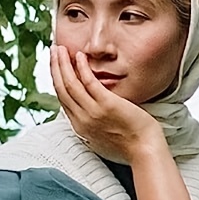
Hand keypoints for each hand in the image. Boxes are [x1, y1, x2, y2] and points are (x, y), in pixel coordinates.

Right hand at [50, 46, 165, 163]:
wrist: (145, 150)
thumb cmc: (131, 143)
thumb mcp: (103, 134)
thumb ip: (93, 121)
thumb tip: (90, 109)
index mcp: (80, 126)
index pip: (62, 98)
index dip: (56, 79)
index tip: (55, 65)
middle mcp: (82, 119)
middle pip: (61, 89)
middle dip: (55, 67)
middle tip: (53, 51)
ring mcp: (93, 112)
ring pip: (69, 84)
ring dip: (63, 64)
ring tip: (61, 49)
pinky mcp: (107, 105)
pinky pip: (89, 82)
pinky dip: (82, 67)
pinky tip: (80, 56)